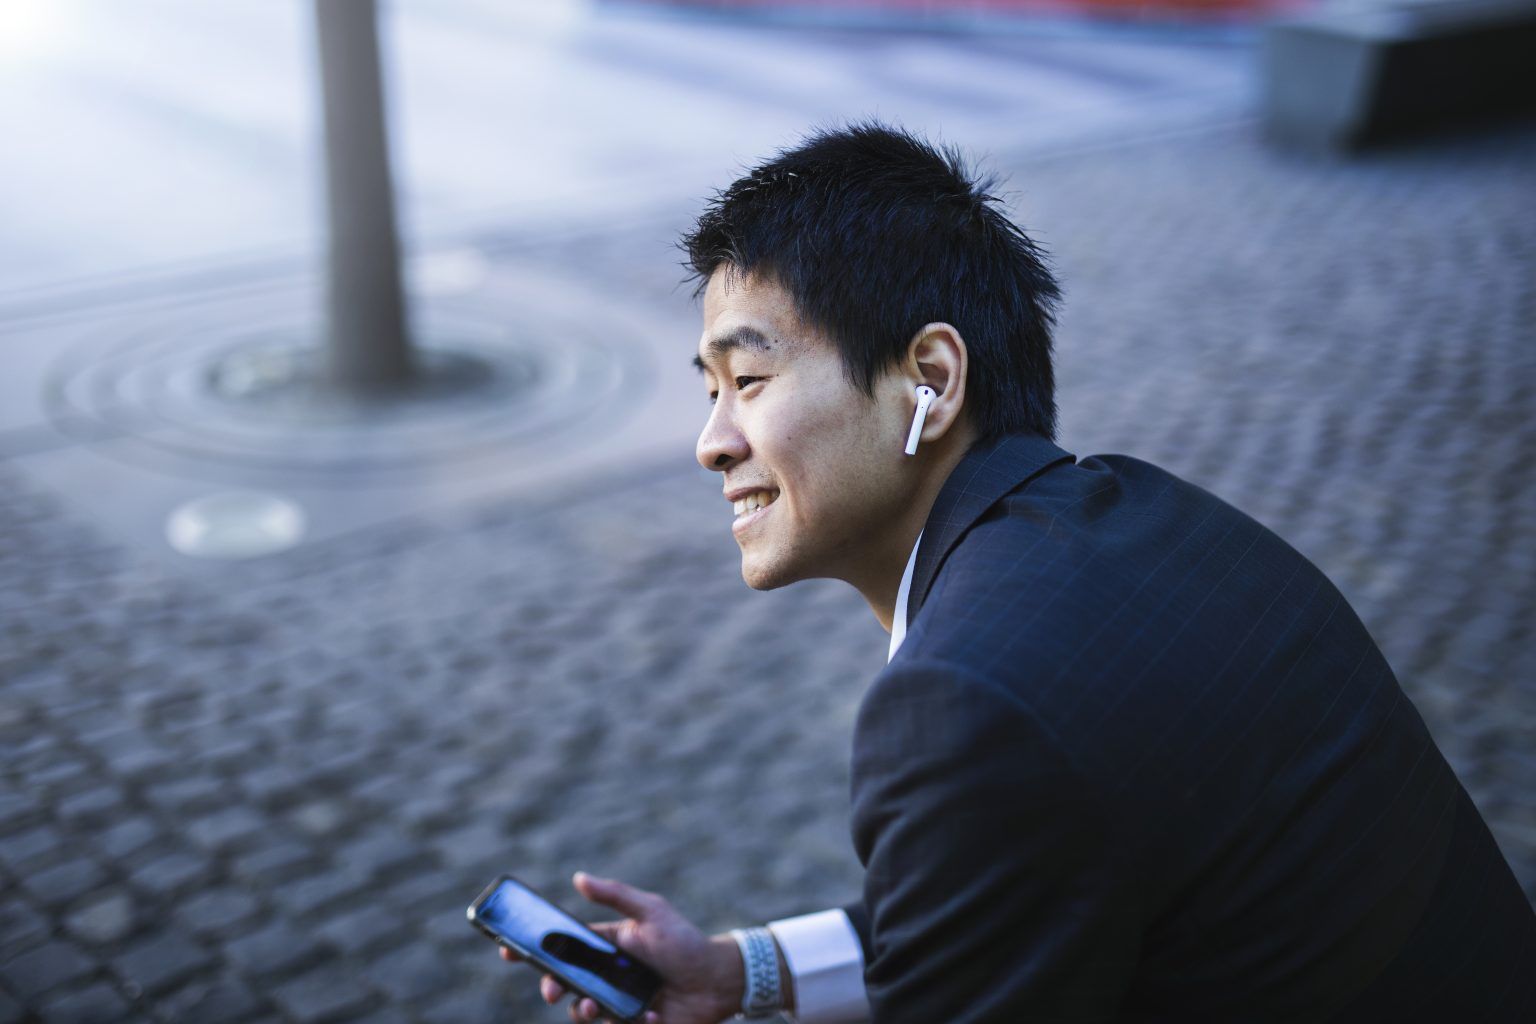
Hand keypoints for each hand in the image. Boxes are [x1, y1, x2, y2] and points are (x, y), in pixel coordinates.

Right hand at [499, 872, 743, 1023]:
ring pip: (580, 1011)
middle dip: (549, 986)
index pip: (561, 947)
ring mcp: (616, 1001)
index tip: (507, 950)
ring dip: (580, 1011)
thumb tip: (578, 878)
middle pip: (562, 983)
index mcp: (604, 946)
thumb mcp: (651, 912)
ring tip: (593, 1006)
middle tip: (552, 988)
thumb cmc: (684, 942)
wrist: (717, 978)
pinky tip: (650, 1015)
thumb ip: (616, 895)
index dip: (532, 950)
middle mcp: (605, 975)